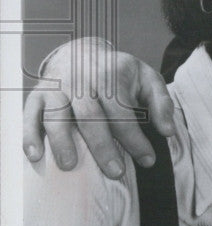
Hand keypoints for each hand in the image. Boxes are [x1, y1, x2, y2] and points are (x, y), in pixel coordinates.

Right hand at [23, 38, 175, 177]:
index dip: (135, 137)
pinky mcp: (37, 95)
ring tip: (70, 166)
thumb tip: (168, 131)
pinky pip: (29, 115)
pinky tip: (36, 155)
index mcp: (111, 73)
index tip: (148, 160)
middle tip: (116, 172)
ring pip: (57, 115)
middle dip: (103, 146)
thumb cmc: (118, 73)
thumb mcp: (146, 77)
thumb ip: (161, 102)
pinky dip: (30, 135)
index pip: (123, 110)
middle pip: (90, 116)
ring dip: (62, 141)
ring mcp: (57, 87)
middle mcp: (82, 79)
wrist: (81, 53)